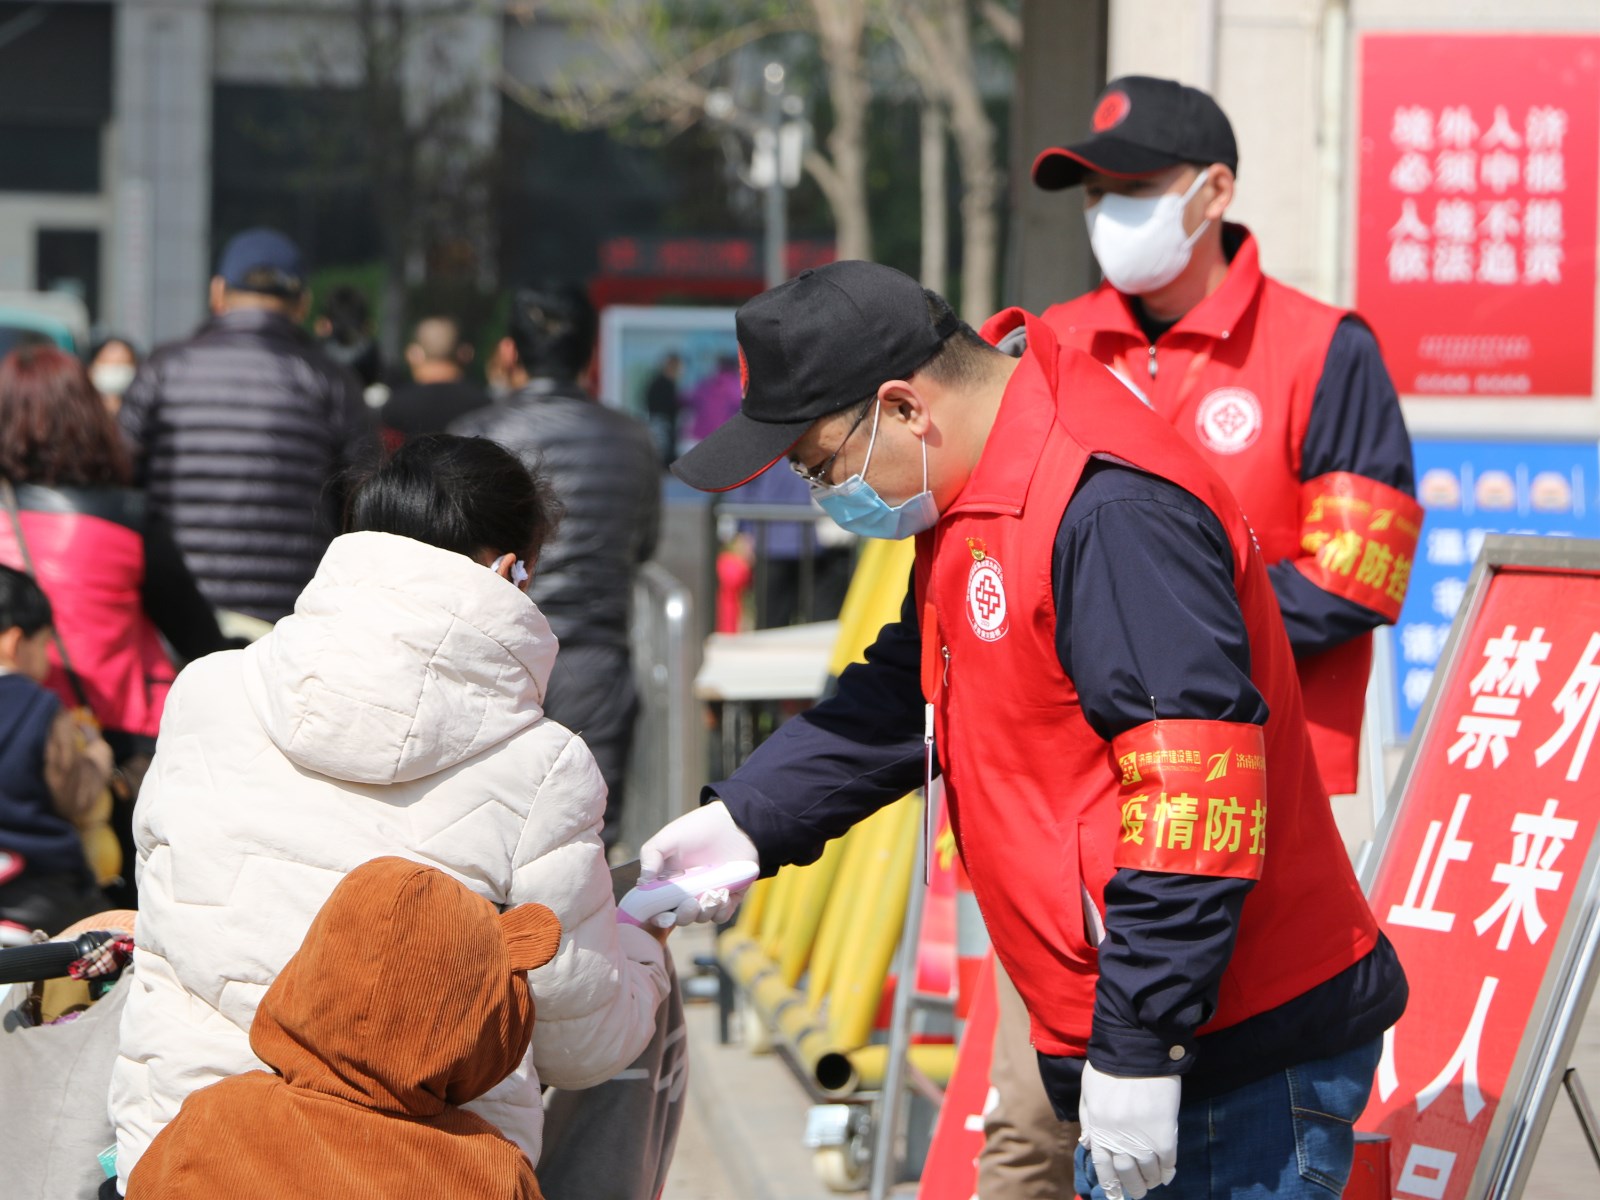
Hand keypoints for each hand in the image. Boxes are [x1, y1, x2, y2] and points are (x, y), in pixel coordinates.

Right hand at [638, 801, 758, 925]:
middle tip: (691, 903)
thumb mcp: (668, 838)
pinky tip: (723, 895)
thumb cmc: (696, 829)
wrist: (732, 823)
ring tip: (711, 894)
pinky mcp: (728, 897)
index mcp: (667, 884)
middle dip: (684, 915)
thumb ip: (651, 855)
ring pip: (702, 918)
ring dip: (704, 912)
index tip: (666, 916)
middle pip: (681, 917)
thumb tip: (643, 881)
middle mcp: (686, 894)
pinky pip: (722, 915)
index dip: (660, 917)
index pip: (659, 908)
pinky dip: (721, 910)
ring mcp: (706, 896)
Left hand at [1078, 1061, 1180, 1199]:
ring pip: (1147, 1171)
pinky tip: (1166, 1175)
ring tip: (1151, 1183)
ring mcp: (1143, 1137)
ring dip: (1149, 1180)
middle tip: (1137, 1192)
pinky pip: (1167, 1161)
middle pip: (1126, 1173)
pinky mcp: (1165, 1133)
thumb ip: (1088, 1119)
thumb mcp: (1089, 1090)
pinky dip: (1167, 1171)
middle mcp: (1119, 1138)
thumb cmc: (1109, 1066)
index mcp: (1099, 1127)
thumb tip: (1089, 1146)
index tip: (1114, 1194)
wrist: (1139, 1049)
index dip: (1109, 1184)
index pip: (1102, 1166)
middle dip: (1132, 1187)